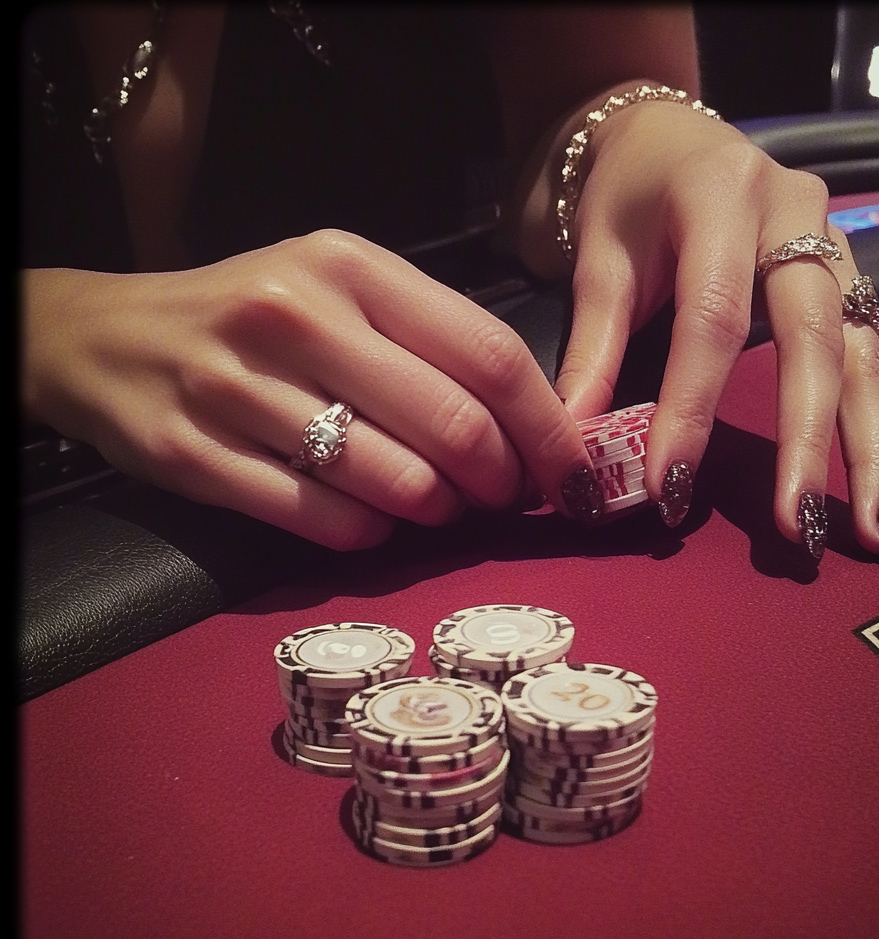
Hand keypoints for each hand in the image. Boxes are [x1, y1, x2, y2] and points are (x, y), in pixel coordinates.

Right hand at [21, 230, 598, 548]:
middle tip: (501, 498)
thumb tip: (527, 426)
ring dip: (435, 510)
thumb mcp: (337, 289)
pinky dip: (369, 534)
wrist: (108, 337)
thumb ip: (426, 340)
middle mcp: (295, 316)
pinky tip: (372, 522)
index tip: (570, 470)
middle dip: (499, 480)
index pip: (488, 353)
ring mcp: (237, 388)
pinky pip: (323, 519)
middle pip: (452, 424)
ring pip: (392, 481)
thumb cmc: (252, 315)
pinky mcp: (194, 456)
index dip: (547, 425)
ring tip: (435, 506)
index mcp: (348, 266)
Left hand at [554, 94, 878, 564]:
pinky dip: (873, 418)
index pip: (711, 319)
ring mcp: (835, 238)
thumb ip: (591, 351)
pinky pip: (869, 348)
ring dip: (867, 444)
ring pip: (863, 348)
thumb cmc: (625, 196)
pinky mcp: (848, 270)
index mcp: (720, 197)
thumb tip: (577, 448)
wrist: (666, 137)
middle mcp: (794, 212)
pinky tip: (876, 480)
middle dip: (806, 440)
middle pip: (814, 336)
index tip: (671, 487)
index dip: (692, 409)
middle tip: (794, 526)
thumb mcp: (598, 260)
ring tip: (868, 527)